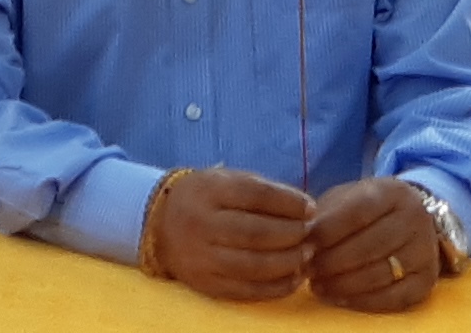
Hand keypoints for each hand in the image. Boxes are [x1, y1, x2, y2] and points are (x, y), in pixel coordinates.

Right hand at [142, 166, 313, 302]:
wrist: (160, 224)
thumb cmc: (206, 199)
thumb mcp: (226, 181)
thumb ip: (264, 191)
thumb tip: (306, 209)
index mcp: (208, 191)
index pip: (256, 196)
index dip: (288, 203)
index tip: (311, 208)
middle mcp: (201, 224)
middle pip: (257, 233)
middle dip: (292, 235)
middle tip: (311, 235)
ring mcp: (201, 257)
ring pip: (254, 265)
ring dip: (289, 262)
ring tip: (306, 256)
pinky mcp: (205, 283)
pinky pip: (247, 290)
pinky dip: (276, 287)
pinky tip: (294, 278)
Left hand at [304, 177, 451, 313]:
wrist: (410, 220)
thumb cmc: (367, 210)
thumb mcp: (347, 199)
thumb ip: (326, 215)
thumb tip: (304, 239)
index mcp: (392, 192)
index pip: (357, 212)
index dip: (328, 232)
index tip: (304, 245)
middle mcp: (415, 218)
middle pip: (370, 246)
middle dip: (333, 262)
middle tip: (308, 271)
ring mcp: (425, 250)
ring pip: (381, 273)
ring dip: (344, 284)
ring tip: (319, 286)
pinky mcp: (428, 279)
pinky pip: (396, 297)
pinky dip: (364, 301)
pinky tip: (341, 298)